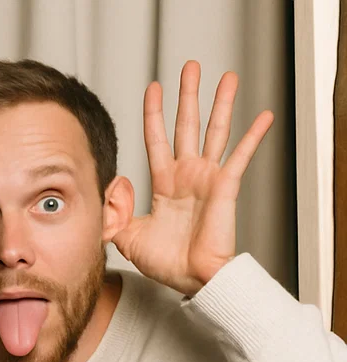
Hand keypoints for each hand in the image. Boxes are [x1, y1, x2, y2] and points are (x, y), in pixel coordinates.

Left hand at [111, 60, 273, 294]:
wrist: (191, 280)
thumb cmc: (166, 263)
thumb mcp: (127, 238)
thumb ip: (114, 214)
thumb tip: (111, 188)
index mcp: (165, 184)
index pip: (157, 141)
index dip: (154, 114)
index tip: (153, 88)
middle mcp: (187, 176)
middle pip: (187, 126)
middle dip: (188, 95)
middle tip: (189, 67)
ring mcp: (207, 179)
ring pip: (215, 132)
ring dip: (221, 103)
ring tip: (227, 76)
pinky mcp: (224, 187)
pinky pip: (241, 157)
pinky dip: (253, 136)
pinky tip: (264, 115)